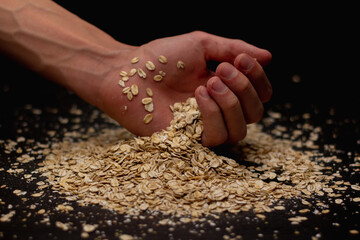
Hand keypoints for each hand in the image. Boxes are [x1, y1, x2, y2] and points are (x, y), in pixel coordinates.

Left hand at [99, 31, 271, 145]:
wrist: (127, 73)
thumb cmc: (160, 58)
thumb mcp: (202, 45)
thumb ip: (233, 48)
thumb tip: (268, 57)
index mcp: (225, 89)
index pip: (259, 94)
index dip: (259, 79)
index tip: (241, 59)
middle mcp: (219, 111)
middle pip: (254, 113)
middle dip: (244, 89)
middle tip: (221, 70)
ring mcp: (204, 128)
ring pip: (240, 130)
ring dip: (231, 103)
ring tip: (209, 82)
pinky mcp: (188, 140)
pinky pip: (216, 137)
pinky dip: (213, 114)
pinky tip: (198, 95)